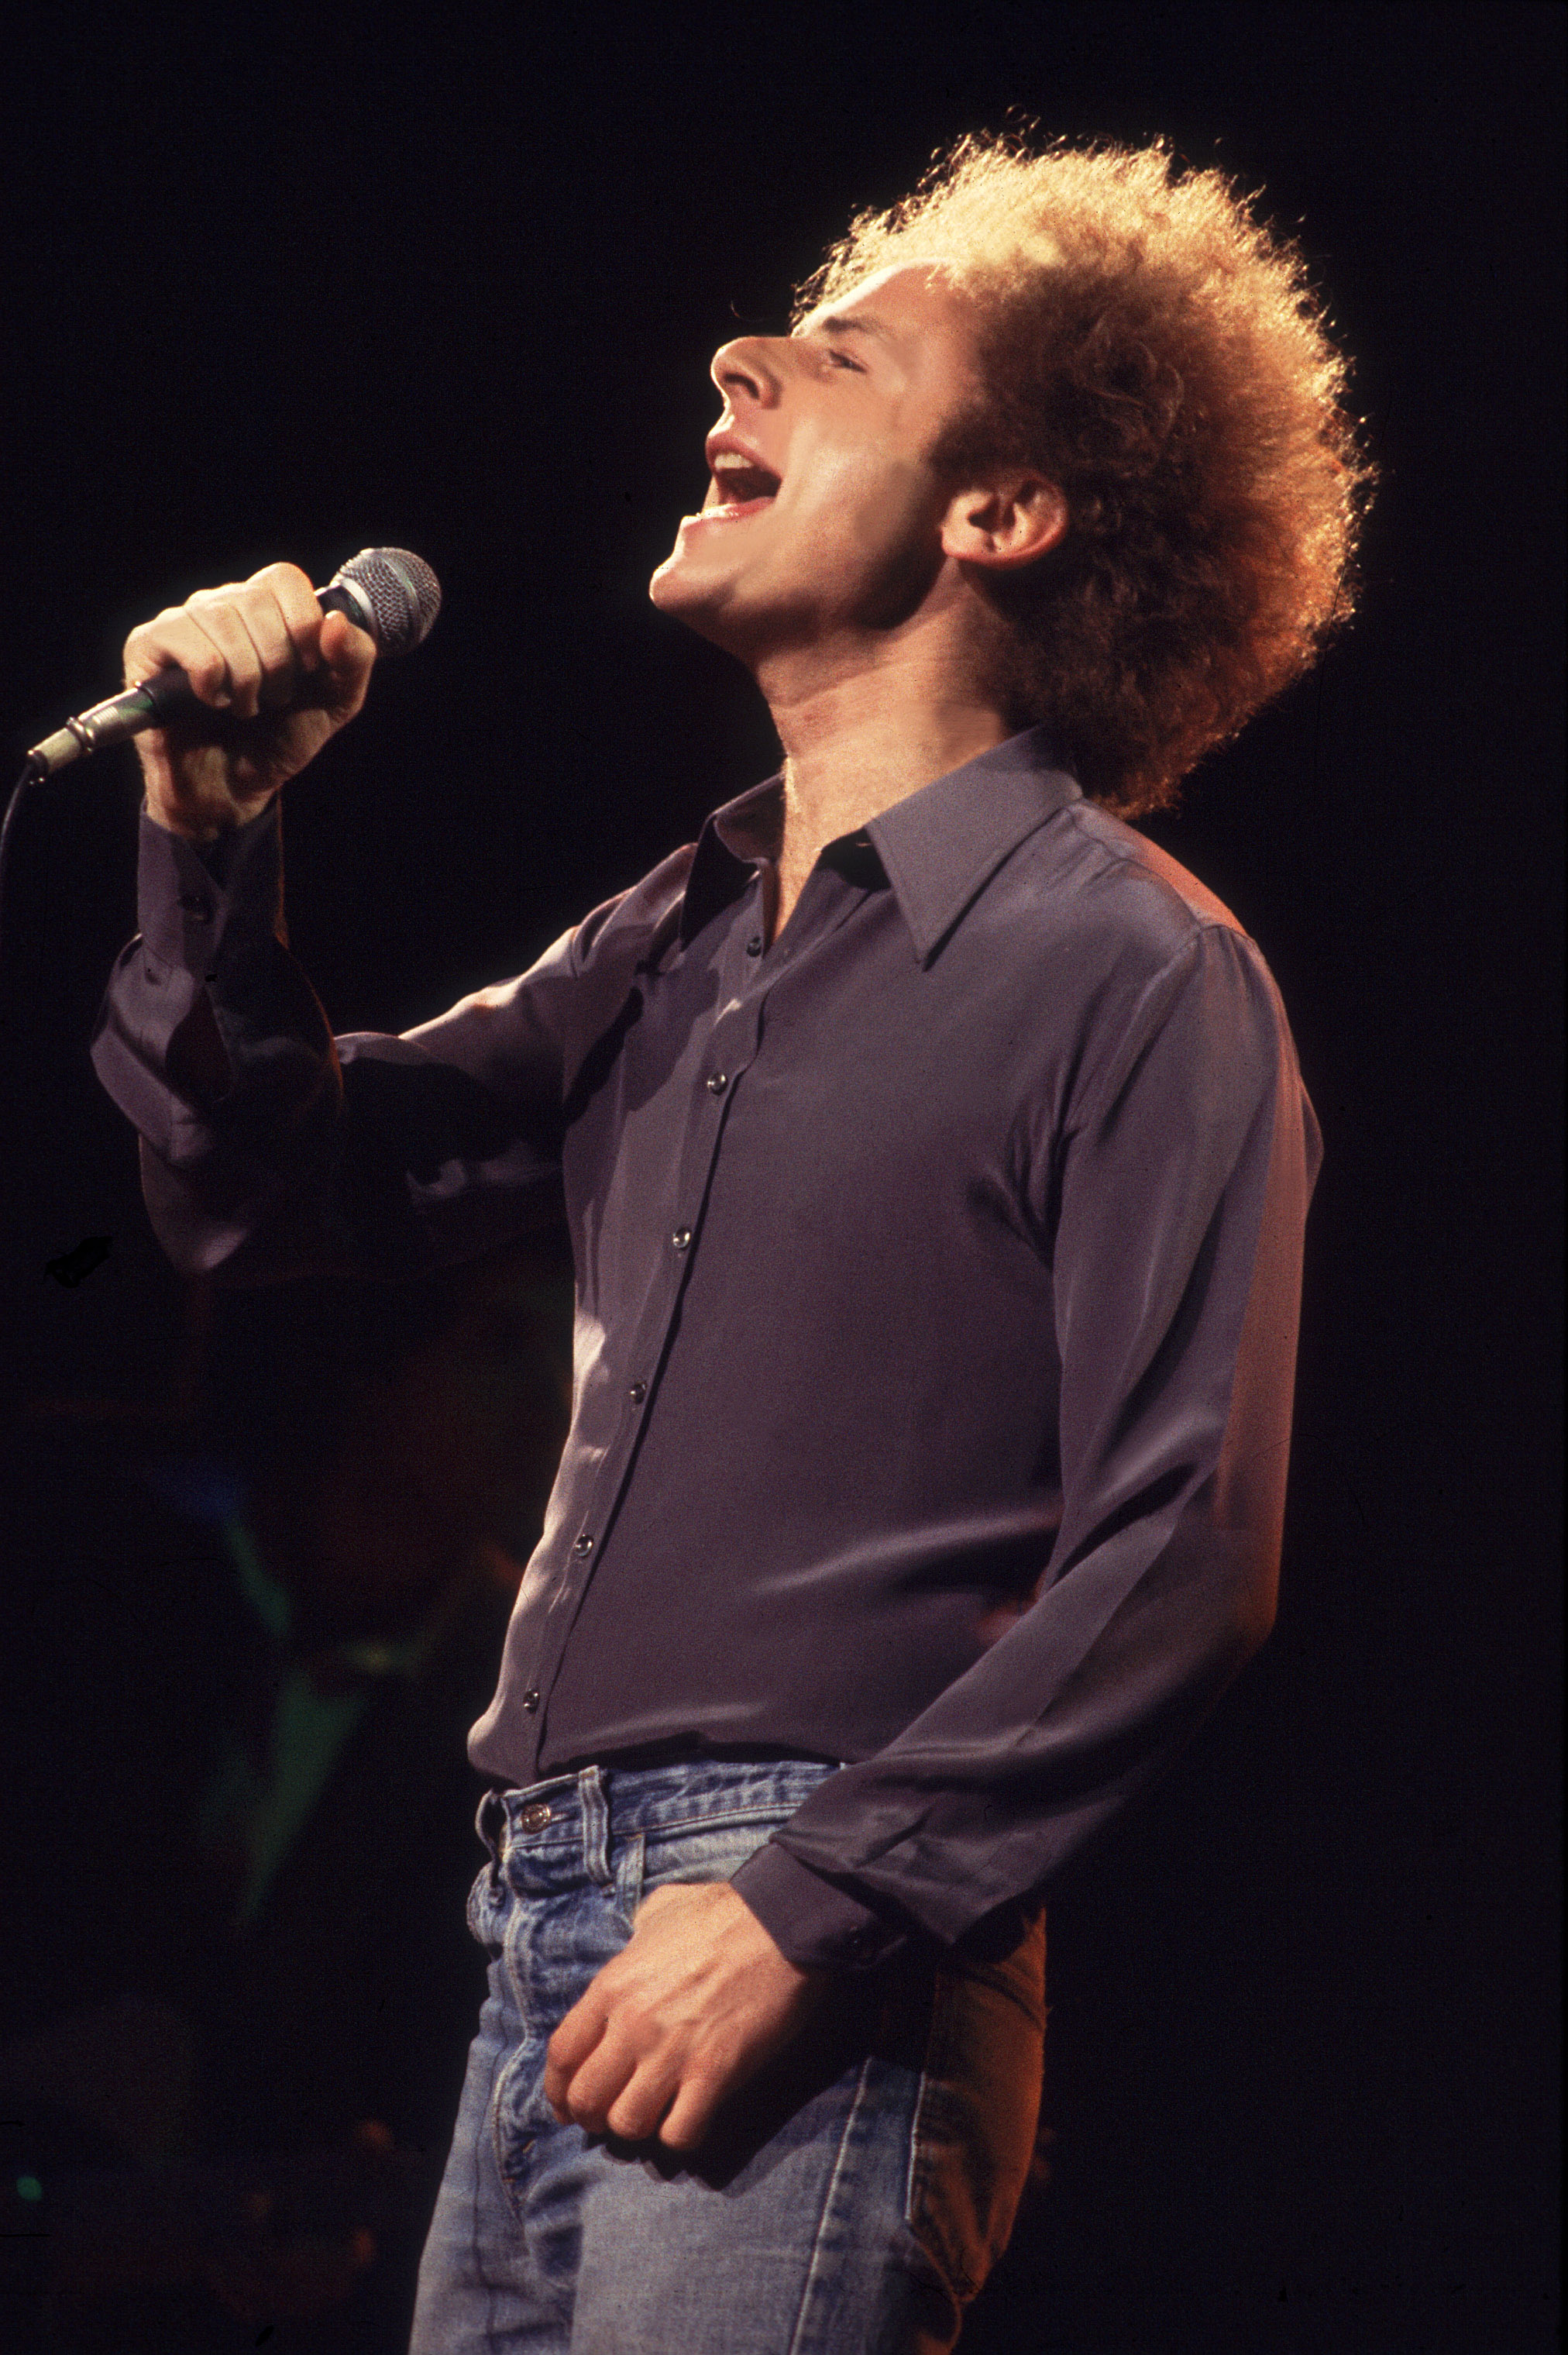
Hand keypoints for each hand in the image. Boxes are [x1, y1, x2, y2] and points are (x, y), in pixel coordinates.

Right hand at [123, 561, 376, 840]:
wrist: (237, 788)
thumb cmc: (281, 737)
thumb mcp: (336, 701)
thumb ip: (354, 659)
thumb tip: (335, 622)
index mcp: (265, 606)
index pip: (283, 578)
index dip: (302, 623)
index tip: (307, 669)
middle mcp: (220, 604)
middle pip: (255, 600)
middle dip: (277, 663)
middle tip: (273, 699)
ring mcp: (182, 621)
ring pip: (221, 619)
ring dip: (245, 677)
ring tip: (244, 707)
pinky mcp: (147, 646)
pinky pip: (184, 638)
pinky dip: (209, 679)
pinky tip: (211, 701)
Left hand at [544, 1880, 824, 2152]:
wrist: (779, 1921)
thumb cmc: (721, 1913)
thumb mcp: (659, 1910)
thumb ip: (634, 1935)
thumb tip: (634, 1943)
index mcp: (612, 1986)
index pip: (562, 2055)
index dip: (558, 2089)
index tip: (566, 2102)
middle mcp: (632, 2025)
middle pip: (587, 2098)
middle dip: (591, 2116)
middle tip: (609, 2115)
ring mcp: (672, 2052)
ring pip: (628, 2123)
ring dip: (636, 2127)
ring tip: (652, 2115)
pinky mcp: (714, 2073)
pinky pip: (680, 2132)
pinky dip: (681, 2134)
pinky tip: (690, 2117)